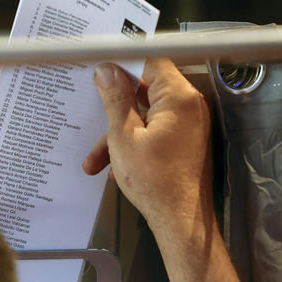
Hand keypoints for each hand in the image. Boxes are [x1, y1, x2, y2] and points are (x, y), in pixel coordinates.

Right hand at [82, 58, 214, 246]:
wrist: (180, 219)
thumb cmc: (156, 181)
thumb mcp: (123, 137)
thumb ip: (115, 100)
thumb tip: (107, 72)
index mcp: (178, 98)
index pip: (151, 62)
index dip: (123, 64)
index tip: (101, 71)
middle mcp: (189, 106)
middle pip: (145, 90)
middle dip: (115, 108)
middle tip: (91, 113)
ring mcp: (188, 124)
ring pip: (146, 116)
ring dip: (118, 134)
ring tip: (96, 159)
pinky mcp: (184, 140)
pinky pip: (154, 131)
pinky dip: (134, 143)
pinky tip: (114, 166)